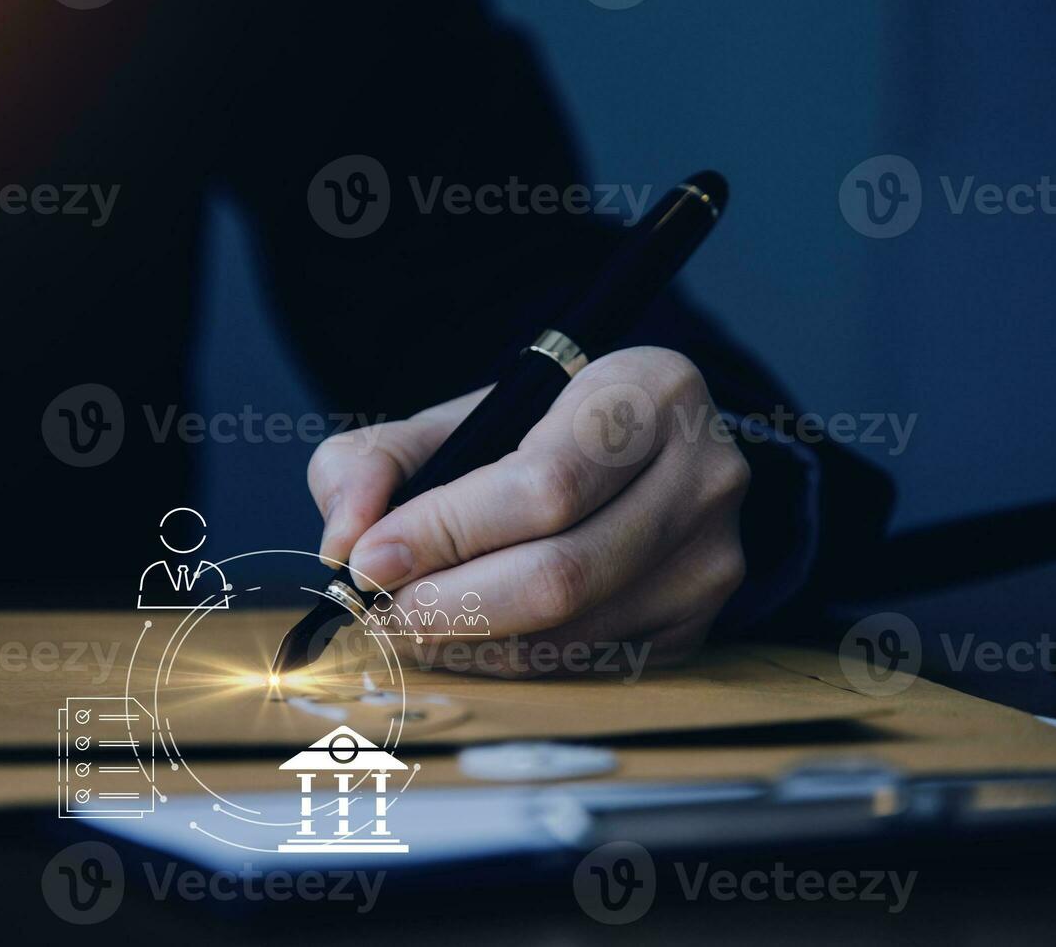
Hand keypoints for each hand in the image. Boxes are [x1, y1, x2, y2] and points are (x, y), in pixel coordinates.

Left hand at [307, 347, 748, 676]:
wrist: (628, 459)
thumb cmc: (531, 434)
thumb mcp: (451, 419)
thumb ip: (374, 461)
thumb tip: (344, 541)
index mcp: (650, 390)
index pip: (544, 484)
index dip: (446, 532)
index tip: (369, 561)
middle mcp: (704, 474)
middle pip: (562, 574)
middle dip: (448, 604)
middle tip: (379, 612)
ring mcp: (711, 556)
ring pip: (571, 633)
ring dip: (469, 643)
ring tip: (408, 624)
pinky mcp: (700, 622)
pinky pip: (587, 665)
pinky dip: (508, 663)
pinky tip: (466, 639)